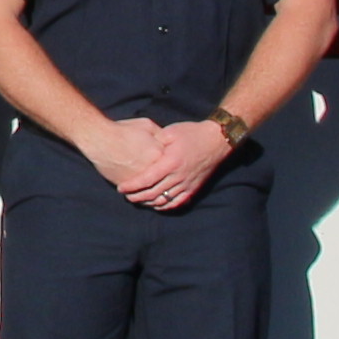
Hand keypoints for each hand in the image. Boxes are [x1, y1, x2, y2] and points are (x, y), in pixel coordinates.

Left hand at [109, 117, 231, 209]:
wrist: (217, 140)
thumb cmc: (192, 133)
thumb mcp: (170, 132)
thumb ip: (154, 141)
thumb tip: (139, 149)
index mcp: (171, 162)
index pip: (146, 179)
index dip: (132, 186)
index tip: (121, 188)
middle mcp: (178, 176)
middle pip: (153, 193)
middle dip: (136, 197)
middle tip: (126, 196)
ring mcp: (187, 184)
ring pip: (164, 200)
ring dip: (149, 203)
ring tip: (137, 200)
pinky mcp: (194, 188)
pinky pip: (177, 202)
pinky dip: (165, 206)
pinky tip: (156, 204)